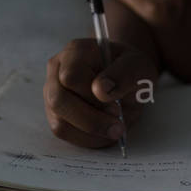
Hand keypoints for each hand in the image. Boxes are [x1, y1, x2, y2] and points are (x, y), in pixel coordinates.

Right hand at [45, 38, 159, 147]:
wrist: (125, 79)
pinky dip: (88, 139)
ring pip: (59, 123)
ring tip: (115, 128)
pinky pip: (64, 134)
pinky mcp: (55, 114)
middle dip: (91, 120)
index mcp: (75, 52)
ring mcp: (52, 93)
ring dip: (91, 133)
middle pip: (58, 101)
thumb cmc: (129, 70)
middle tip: (118, 125)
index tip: (116, 106)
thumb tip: (100, 90)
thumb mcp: (139, 66)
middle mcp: (56, 71)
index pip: (71, 77)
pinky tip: (105, 132)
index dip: (92, 97)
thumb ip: (124, 74)